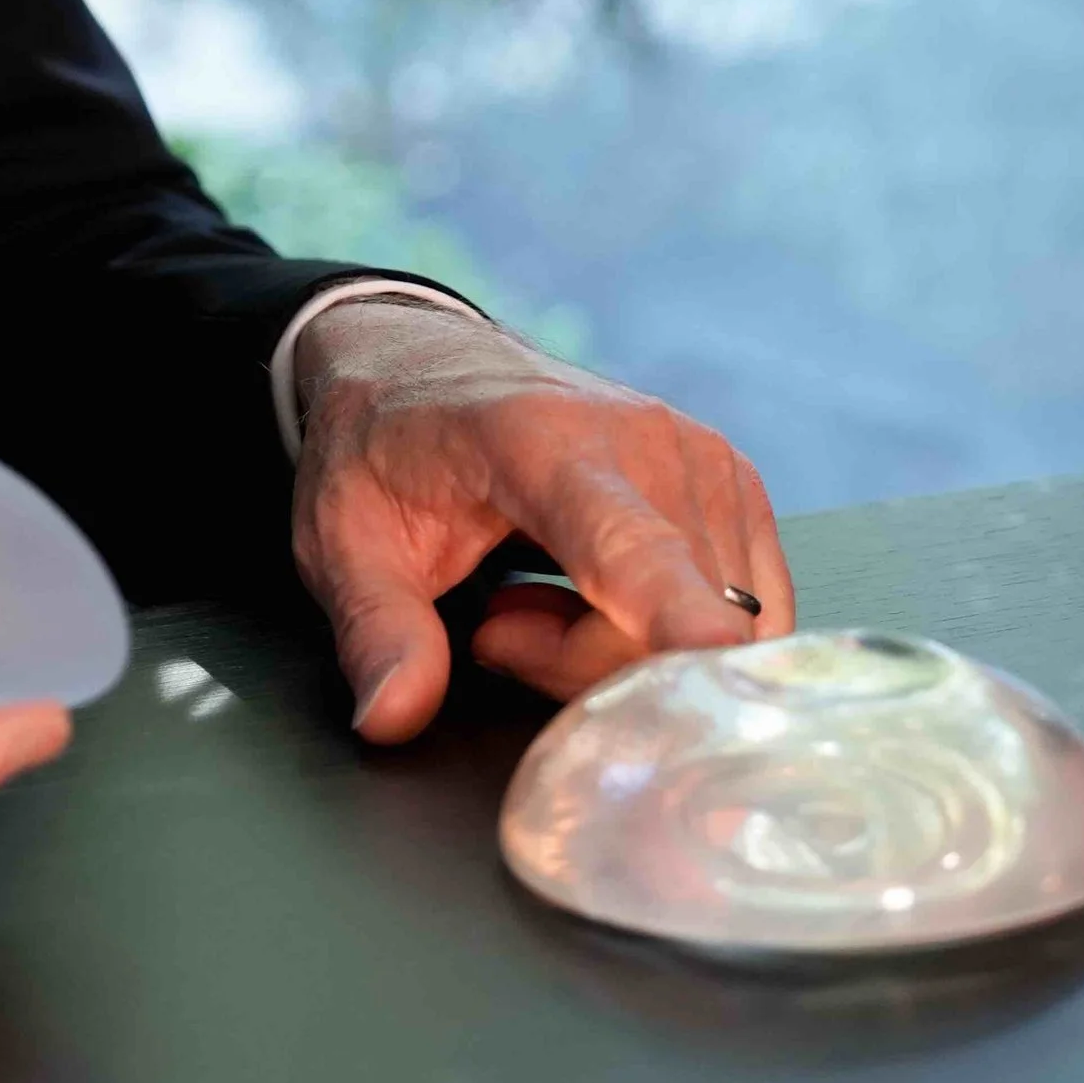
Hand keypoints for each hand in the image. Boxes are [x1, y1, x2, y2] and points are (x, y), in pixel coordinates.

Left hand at [292, 296, 795, 743]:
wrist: (424, 365)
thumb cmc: (384, 448)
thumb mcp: (343, 542)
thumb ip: (376, 630)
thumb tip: (391, 717)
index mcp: (543, 445)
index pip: (626, 545)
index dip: (672, 611)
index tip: (706, 653)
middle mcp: (647, 443)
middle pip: (662, 626)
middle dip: (577, 666)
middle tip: (495, 624)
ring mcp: (707, 463)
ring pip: (708, 631)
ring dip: (618, 649)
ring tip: (536, 598)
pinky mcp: (738, 490)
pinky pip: (740, 613)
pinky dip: (667, 630)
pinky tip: (593, 595)